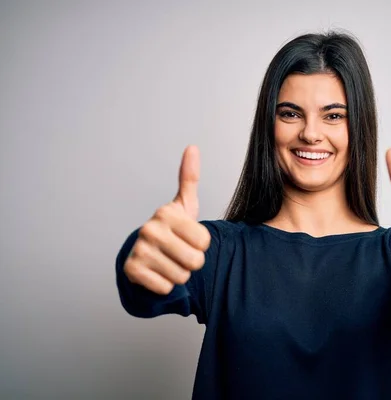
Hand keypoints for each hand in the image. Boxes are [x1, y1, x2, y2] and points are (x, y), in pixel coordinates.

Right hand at [124, 145, 210, 294]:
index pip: (205, 242)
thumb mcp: (183, 206)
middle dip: (192, 263)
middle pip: (195, 261)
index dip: (201, 245)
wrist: (143, 255)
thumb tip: (192, 147)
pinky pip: (165, 288)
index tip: (188, 239)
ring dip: (179, 275)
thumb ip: (189, 178)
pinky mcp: (132, 271)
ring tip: (168, 263)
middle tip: (179, 254)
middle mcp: (150, 228)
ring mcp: (139, 249)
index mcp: (166, 212)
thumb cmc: (170, 231)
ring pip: (181, 277)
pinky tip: (157, 274)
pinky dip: (164, 286)